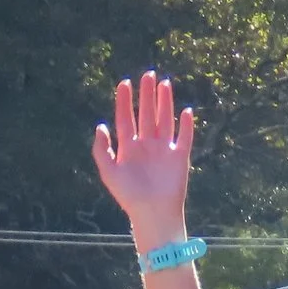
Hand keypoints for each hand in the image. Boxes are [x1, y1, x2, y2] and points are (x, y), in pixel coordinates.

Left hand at [94, 71, 196, 239]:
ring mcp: (164, 150)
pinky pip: (185, 137)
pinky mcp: (180, 157)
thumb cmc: (129, 196)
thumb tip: (100, 126)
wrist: (152, 214)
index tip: (124, 83)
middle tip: (147, 74)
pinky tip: (186, 111)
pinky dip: (186, 125)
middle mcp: (147, 145)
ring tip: (164, 83)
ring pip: (165, 120)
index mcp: (129, 148)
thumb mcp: (109, 172)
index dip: (124, 101)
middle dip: (147, 95)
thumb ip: (102, 150)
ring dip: (165, 102)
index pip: (126, 118)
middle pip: (147, 114)